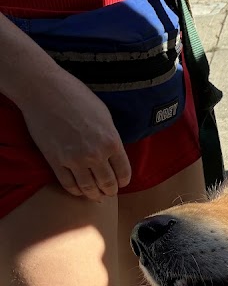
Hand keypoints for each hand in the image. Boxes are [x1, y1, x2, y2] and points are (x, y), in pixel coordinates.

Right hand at [19, 70, 130, 201]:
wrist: (44, 90)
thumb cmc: (76, 97)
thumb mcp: (104, 116)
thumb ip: (111, 138)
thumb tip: (114, 154)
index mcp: (111, 142)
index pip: (124, 173)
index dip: (123, 181)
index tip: (121, 182)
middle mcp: (95, 154)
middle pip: (108, 185)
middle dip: (110, 191)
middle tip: (108, 192)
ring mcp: (75, 160)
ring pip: (89, 189)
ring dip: (94, 195)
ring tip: (95, 195)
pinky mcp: (56, 161)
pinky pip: (69, 185)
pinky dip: (76, 191)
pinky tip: (79, 190)